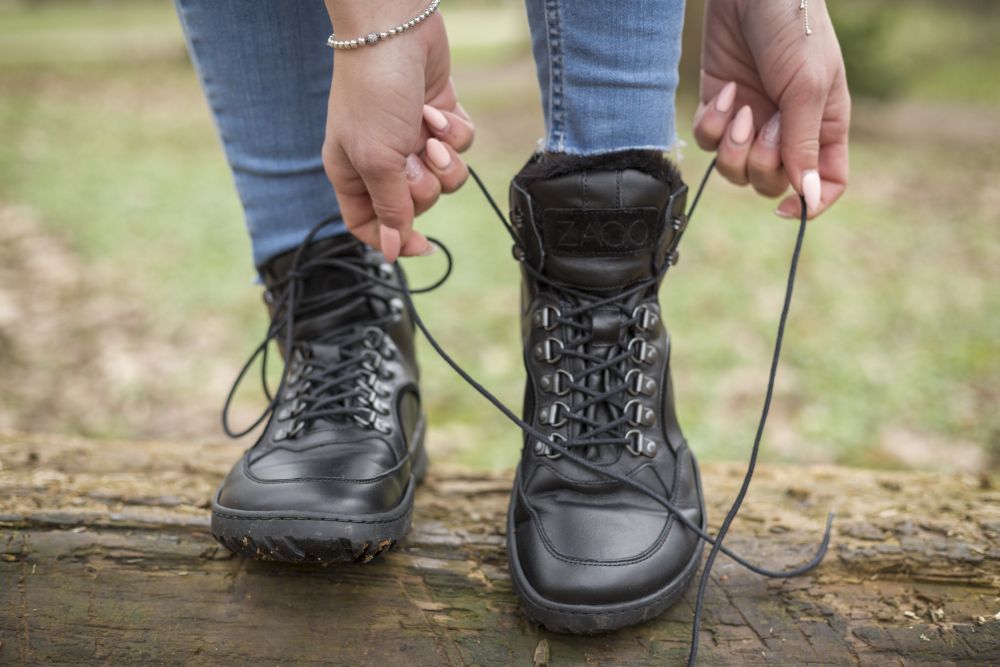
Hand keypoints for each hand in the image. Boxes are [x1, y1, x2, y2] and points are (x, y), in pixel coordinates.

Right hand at [322, 1, 474, 260]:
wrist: (395, 30)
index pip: (370, 224)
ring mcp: (411, 141)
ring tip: (429, 132)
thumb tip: (392, 251)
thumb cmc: (374, 93)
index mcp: (353, 175)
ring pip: (445, 179)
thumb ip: (391, 207)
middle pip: (415, 205)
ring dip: (444, 160)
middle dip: (424, 186)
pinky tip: (437, 110)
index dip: (395, 239)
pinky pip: (460, 148)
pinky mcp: (438, 121)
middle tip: (415, 157)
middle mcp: (382, 161)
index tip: (422, 245)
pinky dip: (454, 132)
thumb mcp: (378, 159)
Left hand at [693, 0, 849, 218]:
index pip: (825, 184)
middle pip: (772, 183)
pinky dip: (712, 125)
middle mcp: (789, 129)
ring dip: (733, 149)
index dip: (810, 205)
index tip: (787, 208)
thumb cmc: (793, 29)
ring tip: (740, 109)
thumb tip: (806, 198)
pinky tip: (724, 92)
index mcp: (825, 126)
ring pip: (735, 170)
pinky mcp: (720, 106)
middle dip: (762, 163)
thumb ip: (803, 144)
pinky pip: (709, 142)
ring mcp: (752, 119)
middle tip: (765, 123)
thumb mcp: (806, 86)